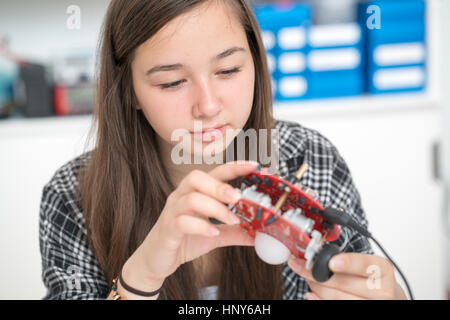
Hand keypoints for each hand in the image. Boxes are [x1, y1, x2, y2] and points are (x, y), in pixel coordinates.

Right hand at [125, 161, 257, 284]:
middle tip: (238, 197)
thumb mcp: (215, 236)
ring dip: (215, 207)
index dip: (234, 167)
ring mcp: (173, 211)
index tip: (254, 166)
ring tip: (232, 219)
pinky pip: (182, 222)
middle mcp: (182, 197)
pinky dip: (201, 226)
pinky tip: (214, 232)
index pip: (215, 173)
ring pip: (191, 199)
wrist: (157, 260)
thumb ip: (235, 232)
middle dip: (220, 186)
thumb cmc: (184, 240)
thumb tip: (259, 233)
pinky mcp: (167, 229)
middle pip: (197, 178)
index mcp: (195, 193)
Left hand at [288, 253, 407, 299]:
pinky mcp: (364, 313)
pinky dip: (320, 300)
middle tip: (302, 266)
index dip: (348, 263)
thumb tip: (315, 255)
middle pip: (345, 283)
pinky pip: (334, 307)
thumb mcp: (365, 265)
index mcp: (382, 269)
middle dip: (318, 274)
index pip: (365, 264)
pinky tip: (311, 295)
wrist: (387, 296)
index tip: (332, 262)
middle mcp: (383, 290)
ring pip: (338, 298)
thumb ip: (346, 260)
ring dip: (317, 287)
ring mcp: (375, 304)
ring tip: (309, 279)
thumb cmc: (371, 278)